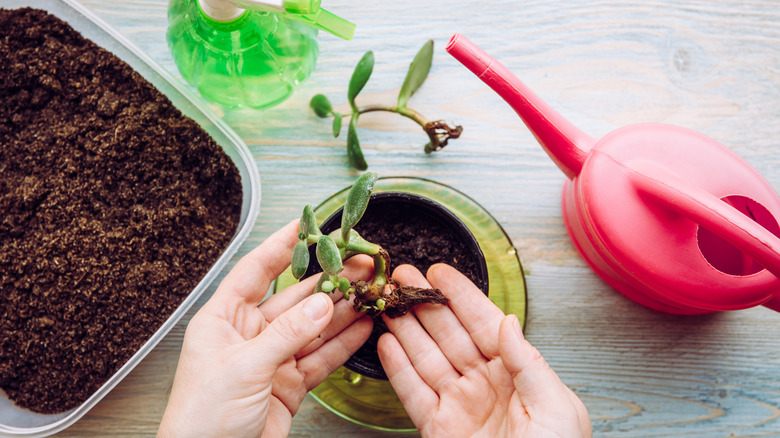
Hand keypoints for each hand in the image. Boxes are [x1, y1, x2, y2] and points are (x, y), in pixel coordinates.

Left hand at [158, 221, 373, 437]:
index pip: (256, 271)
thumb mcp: (244, 367)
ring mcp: (272, 359)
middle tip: (358, 261)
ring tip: (369, 289)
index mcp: (223, 319)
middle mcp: (249, 335)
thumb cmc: (202, 419)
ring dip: (341, 310)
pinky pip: (321, 356)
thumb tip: (322, 304)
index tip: (306, 224)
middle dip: (327, 279)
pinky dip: (343, 342)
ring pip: (313, 326)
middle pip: (294, 297)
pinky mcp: (289, 384)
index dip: (281, 246)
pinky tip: (362, 325)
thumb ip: (287, 334)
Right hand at [378, 264, 590, 437]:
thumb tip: (508, 322)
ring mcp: (458, 404)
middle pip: (448, 333)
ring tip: (386, 302)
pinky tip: (386, 343)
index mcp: (517, 372)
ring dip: (405, 327)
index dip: (460, 296)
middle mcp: (484, 382)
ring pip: (425, 357)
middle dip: (423, 303)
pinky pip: (412, 392)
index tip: (439, 272)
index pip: (484, 323)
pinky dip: (397, 367)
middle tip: (401, 275)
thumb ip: (528, 362)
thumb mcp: (557, 407)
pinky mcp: (436, 428)